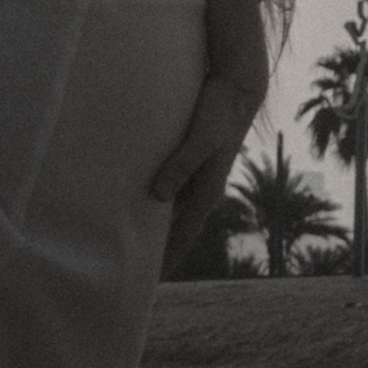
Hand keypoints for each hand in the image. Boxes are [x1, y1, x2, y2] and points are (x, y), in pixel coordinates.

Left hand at [150, 65, 261, 276]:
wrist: (238, 88)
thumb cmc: (220, 113)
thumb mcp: (200, 140)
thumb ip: (180, 165)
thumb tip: (159, 196)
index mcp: (208, 191)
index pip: (184, 234)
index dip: (169, 256)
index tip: (152, 279)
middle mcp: (202, 188)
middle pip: (177, 227)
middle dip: (160, 248)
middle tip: (134, 266)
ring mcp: (197, 175)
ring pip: (172, 209)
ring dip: (154, 224)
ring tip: (130, 240)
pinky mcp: (189, 159)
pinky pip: (169, 188)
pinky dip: (155, 199)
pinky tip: (136, 200)